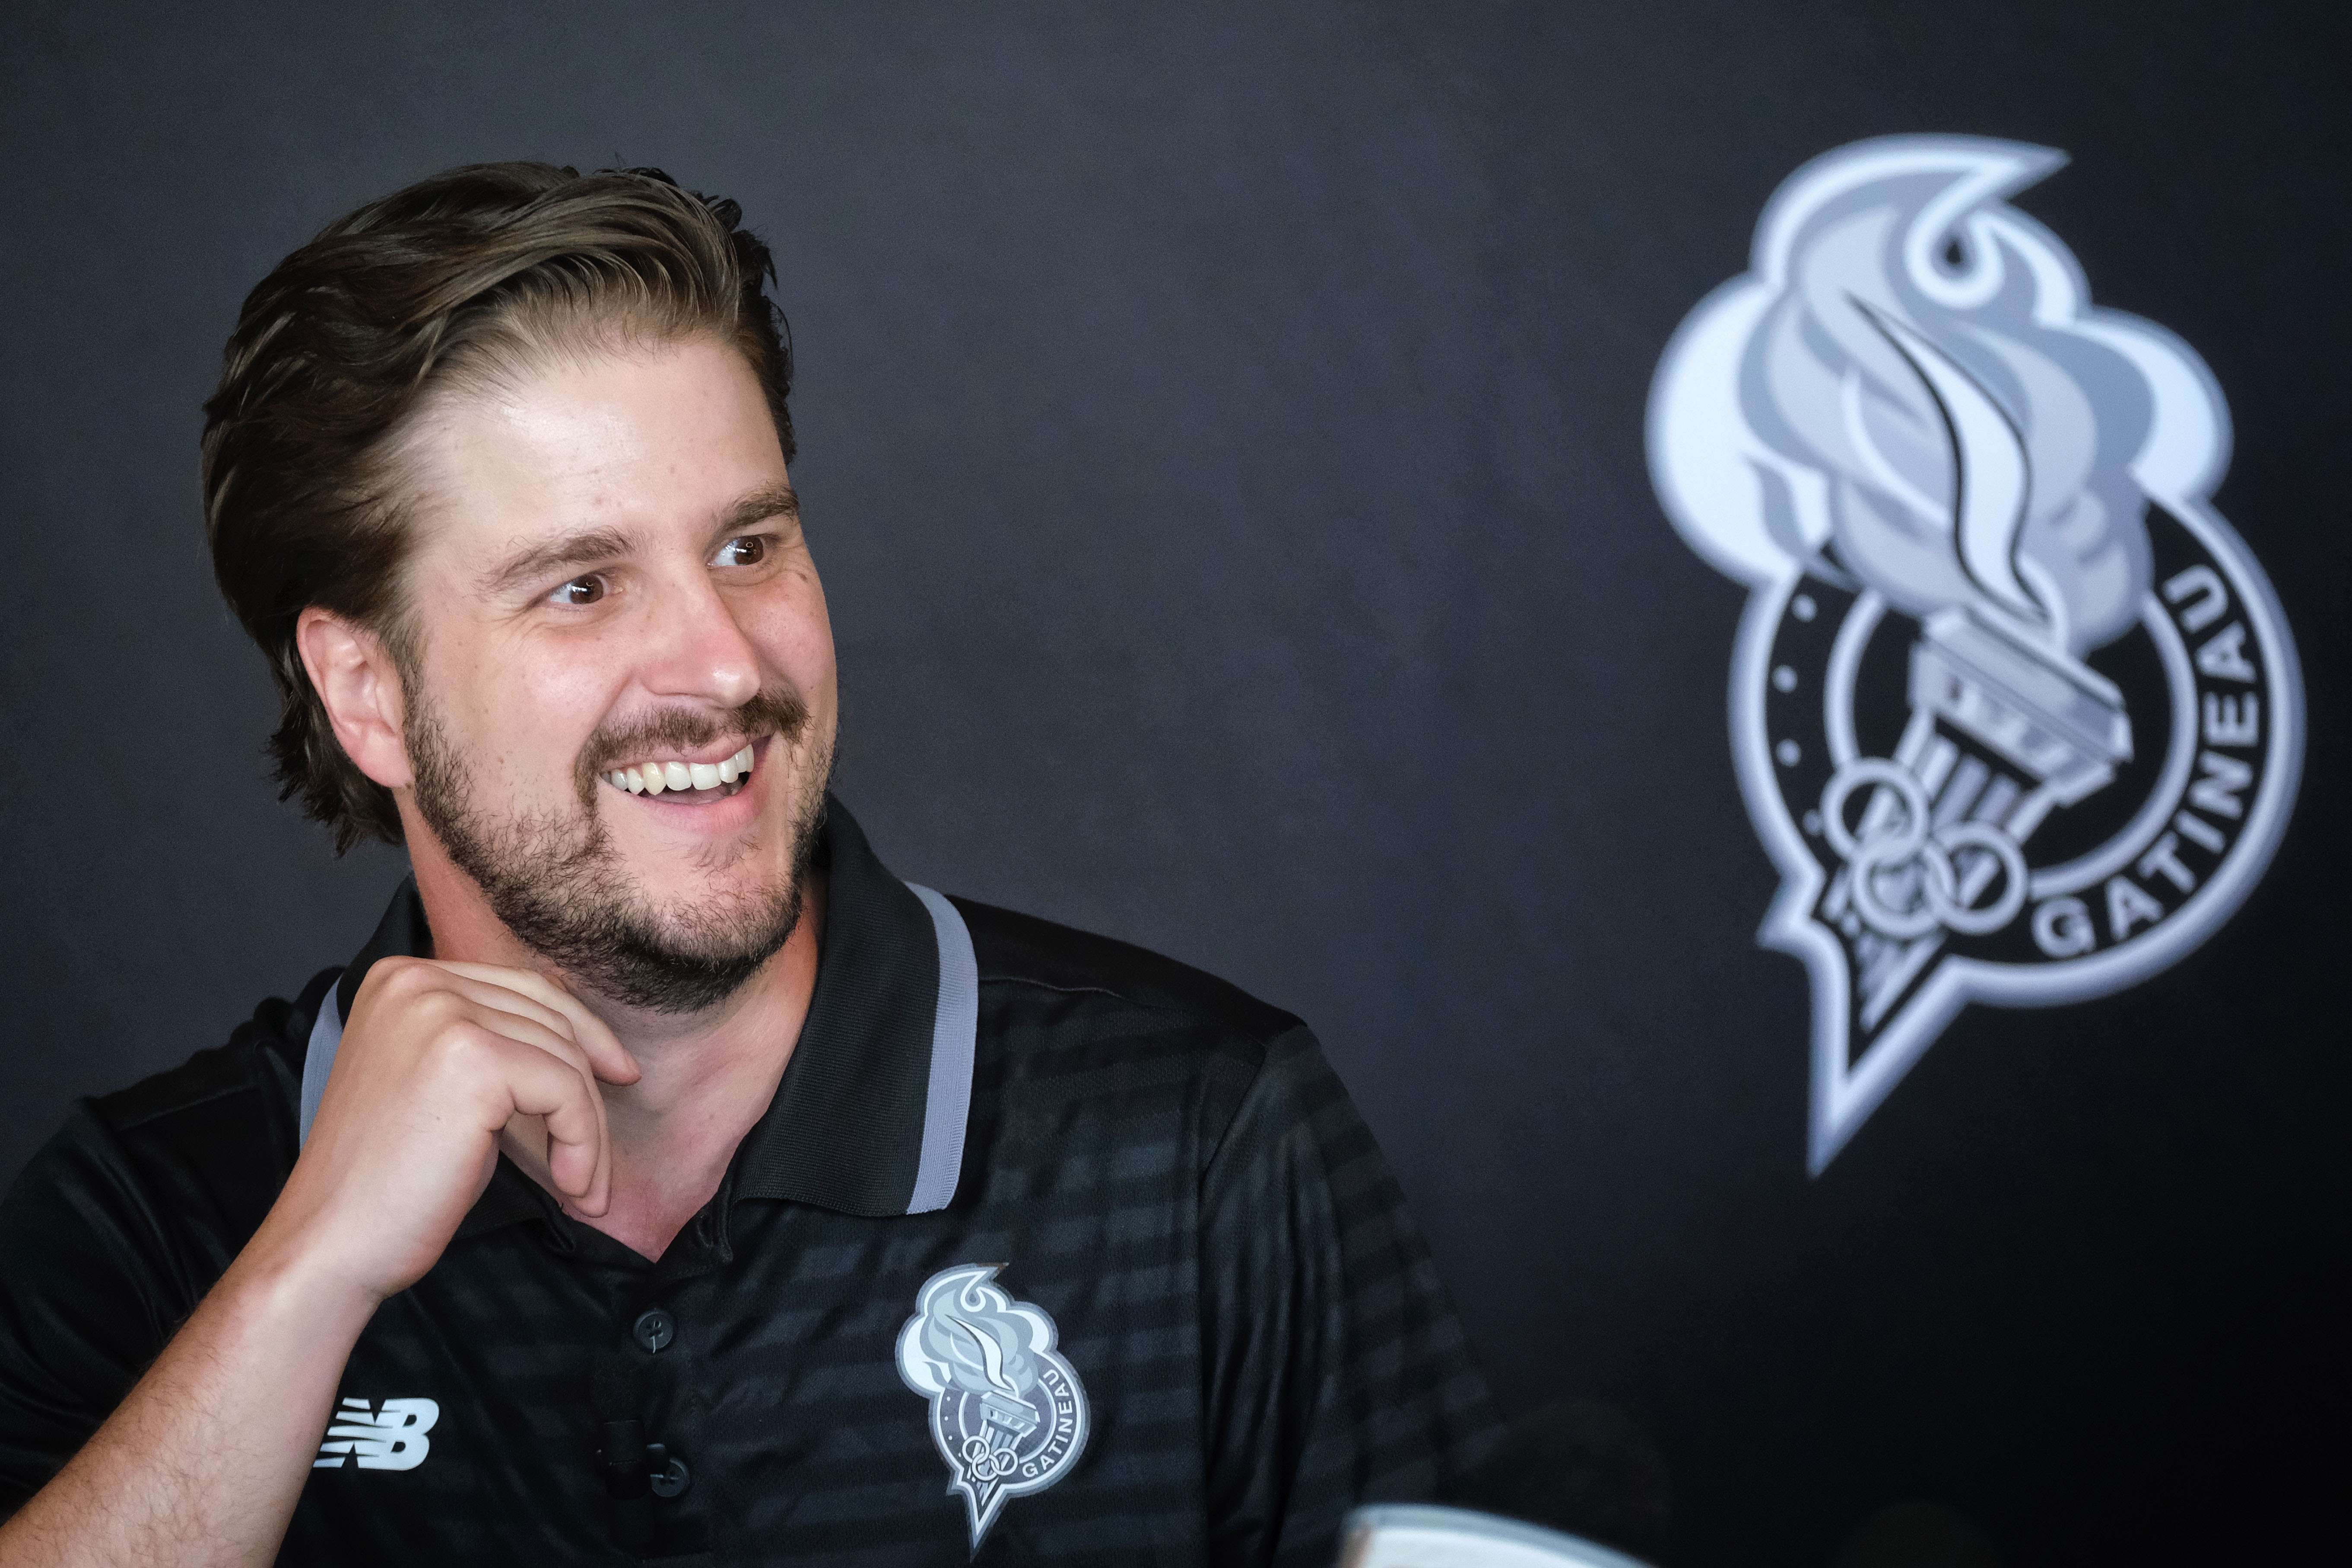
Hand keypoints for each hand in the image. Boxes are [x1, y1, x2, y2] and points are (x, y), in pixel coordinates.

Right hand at [261, 957, 640, 1303]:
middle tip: (599, 1153)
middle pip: (550, 1017)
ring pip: (564, 1059)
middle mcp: (417, 982)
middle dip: (589, 1087)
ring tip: (582, 1184)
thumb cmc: (389, 1179)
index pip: (523, 988)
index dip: (581, 1033)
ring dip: (587, 1129)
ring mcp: (441, 1014)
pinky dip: (583, 1143)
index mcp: (401, 978)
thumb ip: (492, 1044)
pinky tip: (572, 1185)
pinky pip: (565, 1092)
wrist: (333, 1241)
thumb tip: (582, 1039)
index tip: (616, 1075)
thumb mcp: (442, 1085)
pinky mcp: (471, 1060)